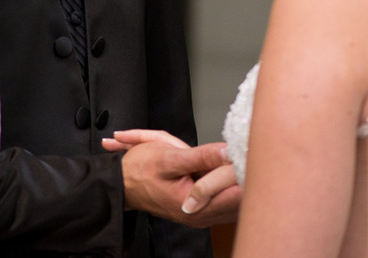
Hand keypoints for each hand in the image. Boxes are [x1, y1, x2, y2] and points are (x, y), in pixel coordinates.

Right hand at [103, 130, 242, 226]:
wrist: (121, 183)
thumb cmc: (138, 171)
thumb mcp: (168, 156)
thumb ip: (201, 156)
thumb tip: (227, 151)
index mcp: (193, 205)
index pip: (234, 193)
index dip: (242, 170)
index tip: (246, 153)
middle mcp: (200, 215)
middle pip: (239, 198)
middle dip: (242, 174)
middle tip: (243, 151)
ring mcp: (202, 214)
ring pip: (235, 200)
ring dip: (237, 180)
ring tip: (234, 157)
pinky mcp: (202, 209)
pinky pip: (226, 200)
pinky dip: (230, 185)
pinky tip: (225, 169)